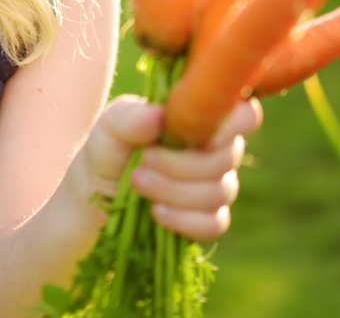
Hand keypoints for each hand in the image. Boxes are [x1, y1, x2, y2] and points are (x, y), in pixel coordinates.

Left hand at [81, 95, 262, 241]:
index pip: (244, 115)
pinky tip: (156, 212)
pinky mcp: (207, 219)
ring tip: (138, 181)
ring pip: (219, 191)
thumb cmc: (109, 150)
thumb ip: (131, 117)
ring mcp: (215, 186)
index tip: (190, 131)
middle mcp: (216, 150)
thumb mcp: (110, 127)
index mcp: (202, 118)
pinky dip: (184, 219)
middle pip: (227, 157)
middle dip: (181, 163)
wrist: (95, 196)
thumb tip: (160, 115)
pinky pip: (214, 223)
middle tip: (143, 160)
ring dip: (175, 190)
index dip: (230, 124)